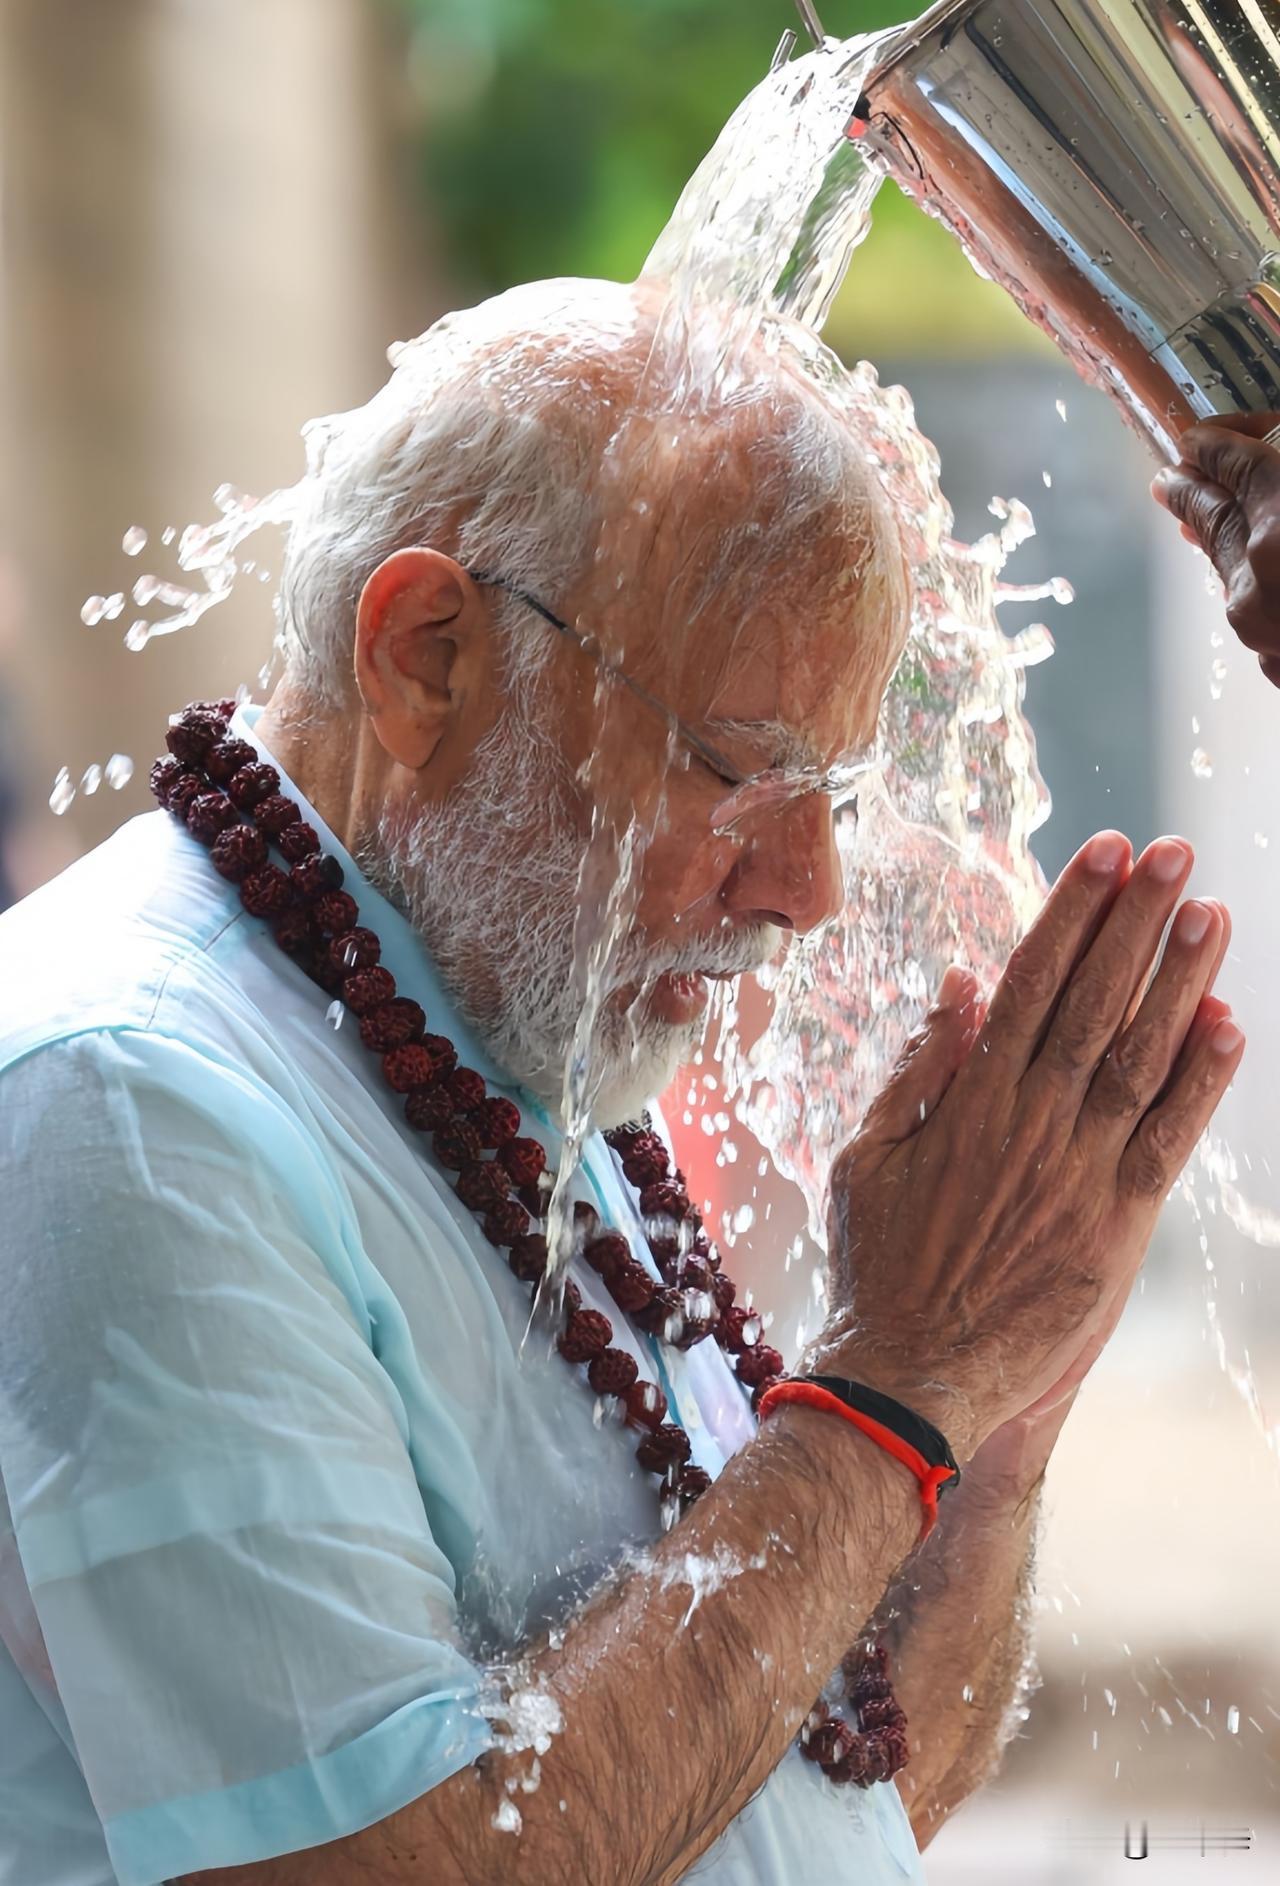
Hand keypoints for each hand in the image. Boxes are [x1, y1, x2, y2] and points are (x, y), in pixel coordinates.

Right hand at [809, 833, 1240, 1458]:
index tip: (1108, 853)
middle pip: (1093, 1001)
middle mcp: (1030, 1123)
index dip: (1072, 912)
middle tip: (1175, 852)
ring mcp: (1078, 1173)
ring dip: (1180, 981)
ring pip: (1139, 1057)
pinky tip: (1227, 1025)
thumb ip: (919, 1067)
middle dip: (1137, 921)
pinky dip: (1200, 1083)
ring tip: (1212, 912)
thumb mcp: (868, 1155)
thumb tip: (962, 984)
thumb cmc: (880, 1265)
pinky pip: (1167, 1141)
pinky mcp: (1116, 1228)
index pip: (1031, 981)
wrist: (910, 1377)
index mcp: (969, 1098)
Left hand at [1151, 412, 1279, 686]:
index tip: (1199, 438)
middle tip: (1169, 476)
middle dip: (1192, 491)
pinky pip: (1255, 612)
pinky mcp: (1276, 665)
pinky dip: (1249, 586)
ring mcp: (1268, 629)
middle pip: (1218, 518)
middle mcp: (1266, 576)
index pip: (1240, 466)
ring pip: (1231, 570)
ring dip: (1213, 538)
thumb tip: (1263, 467)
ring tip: (1193, 519)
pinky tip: (1245, 577)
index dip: (1218, 445)